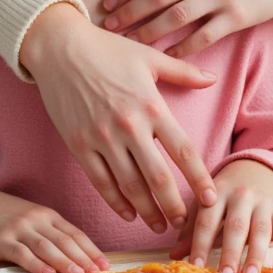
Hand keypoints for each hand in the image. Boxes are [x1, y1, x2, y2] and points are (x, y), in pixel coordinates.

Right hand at [0, 183, 109, 272]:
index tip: (105, 265)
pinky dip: (36, 264)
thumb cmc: (10, 219)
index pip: (75, 234)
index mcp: (49, 216)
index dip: (91, 250)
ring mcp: (19, 229)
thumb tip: (80, 258)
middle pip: (64, 240)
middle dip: (83, 257)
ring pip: (46, 246)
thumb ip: (54, 235)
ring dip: (63, 261)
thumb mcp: (35, 221)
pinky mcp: (2, 240)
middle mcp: (37, 220)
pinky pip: (21, 253)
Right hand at [22, 2, 218, 232]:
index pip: (183, 150)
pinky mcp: (78, 144)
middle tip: (185, 223)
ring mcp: (101, 137)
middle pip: (158, 177)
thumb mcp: (149, 57)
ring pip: (129, 186)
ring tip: (160, 225)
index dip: (199, 178)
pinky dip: (116, 201)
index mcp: (152, 105)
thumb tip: (213, 79)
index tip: (211, 198)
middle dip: (174, 206)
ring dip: (147, 210)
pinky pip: (100, 181)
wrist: (60, 48)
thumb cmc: (107, 49)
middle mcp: (129, 125)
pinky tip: (128, 213)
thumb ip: (183, 72)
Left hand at [171, 160, 272, 272]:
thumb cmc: (227, 194)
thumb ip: (193, 229)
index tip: (196, 267)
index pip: (207, 220)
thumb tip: (174, 255)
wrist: (260, 169)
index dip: (200, 244)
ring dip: (256, 255)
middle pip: (235, 226)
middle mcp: (241, 196)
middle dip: (230, 253)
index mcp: (217, 192)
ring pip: (261, 230)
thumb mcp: (208, 204)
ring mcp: (263, 203)